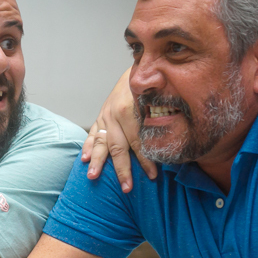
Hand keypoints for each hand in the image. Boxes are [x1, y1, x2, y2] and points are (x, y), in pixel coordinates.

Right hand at [80, 69, 155, 192]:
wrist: (139, 69)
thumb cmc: (152, 87)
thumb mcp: (158, 100)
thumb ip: (161, 119)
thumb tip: (172, 142)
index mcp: (129, 111)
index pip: (138, 142)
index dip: (146, 160)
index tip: (153, 176)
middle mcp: (114, 114)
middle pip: (118, 147)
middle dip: (122, 169)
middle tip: (126, 188)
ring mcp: (105, 115)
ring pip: (101, 142)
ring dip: (98, 161)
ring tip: (93, 177)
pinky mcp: (100, 116)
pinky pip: (92, 133)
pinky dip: (88, 146)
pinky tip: (84, 159)